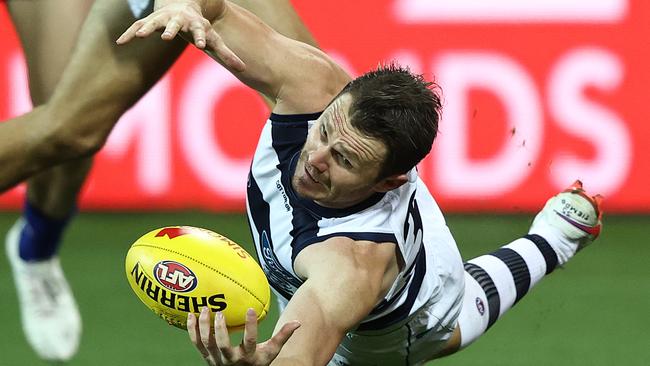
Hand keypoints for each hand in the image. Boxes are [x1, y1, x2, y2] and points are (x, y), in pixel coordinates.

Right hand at [116, 1, 244, 70]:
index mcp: (195, 24)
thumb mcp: (214, 38)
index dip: (200, 37)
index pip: (199, 31)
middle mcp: (177, 20)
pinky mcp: (149, 21)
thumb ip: (227, 54)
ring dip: (146, 28)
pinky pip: (137, 27)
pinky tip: (120, 42)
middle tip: (166, 37)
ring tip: (140, 36)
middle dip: (171, 30)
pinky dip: (129, 34)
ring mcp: (162, 19)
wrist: (182, 4)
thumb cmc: (200, 26)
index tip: (200, 45)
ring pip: (153, 22)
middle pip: (174, 24)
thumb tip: (244, 69)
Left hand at [187, 307, 300, 364]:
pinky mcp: (206, 357)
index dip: (250, 326)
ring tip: (204, 309)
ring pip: (206, 344)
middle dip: (219, 329)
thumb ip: (282, 336)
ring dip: (203, 327)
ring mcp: (216, 360)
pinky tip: (190, 315)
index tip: (250, 309)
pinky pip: (196, 343)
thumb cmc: (257, 362)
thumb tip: (298, 322)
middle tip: (219, 312)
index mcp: (248, 357)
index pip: (249, 341)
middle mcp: (230, 360)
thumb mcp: (270, 352)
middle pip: (222, 345)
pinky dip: (191, 330)